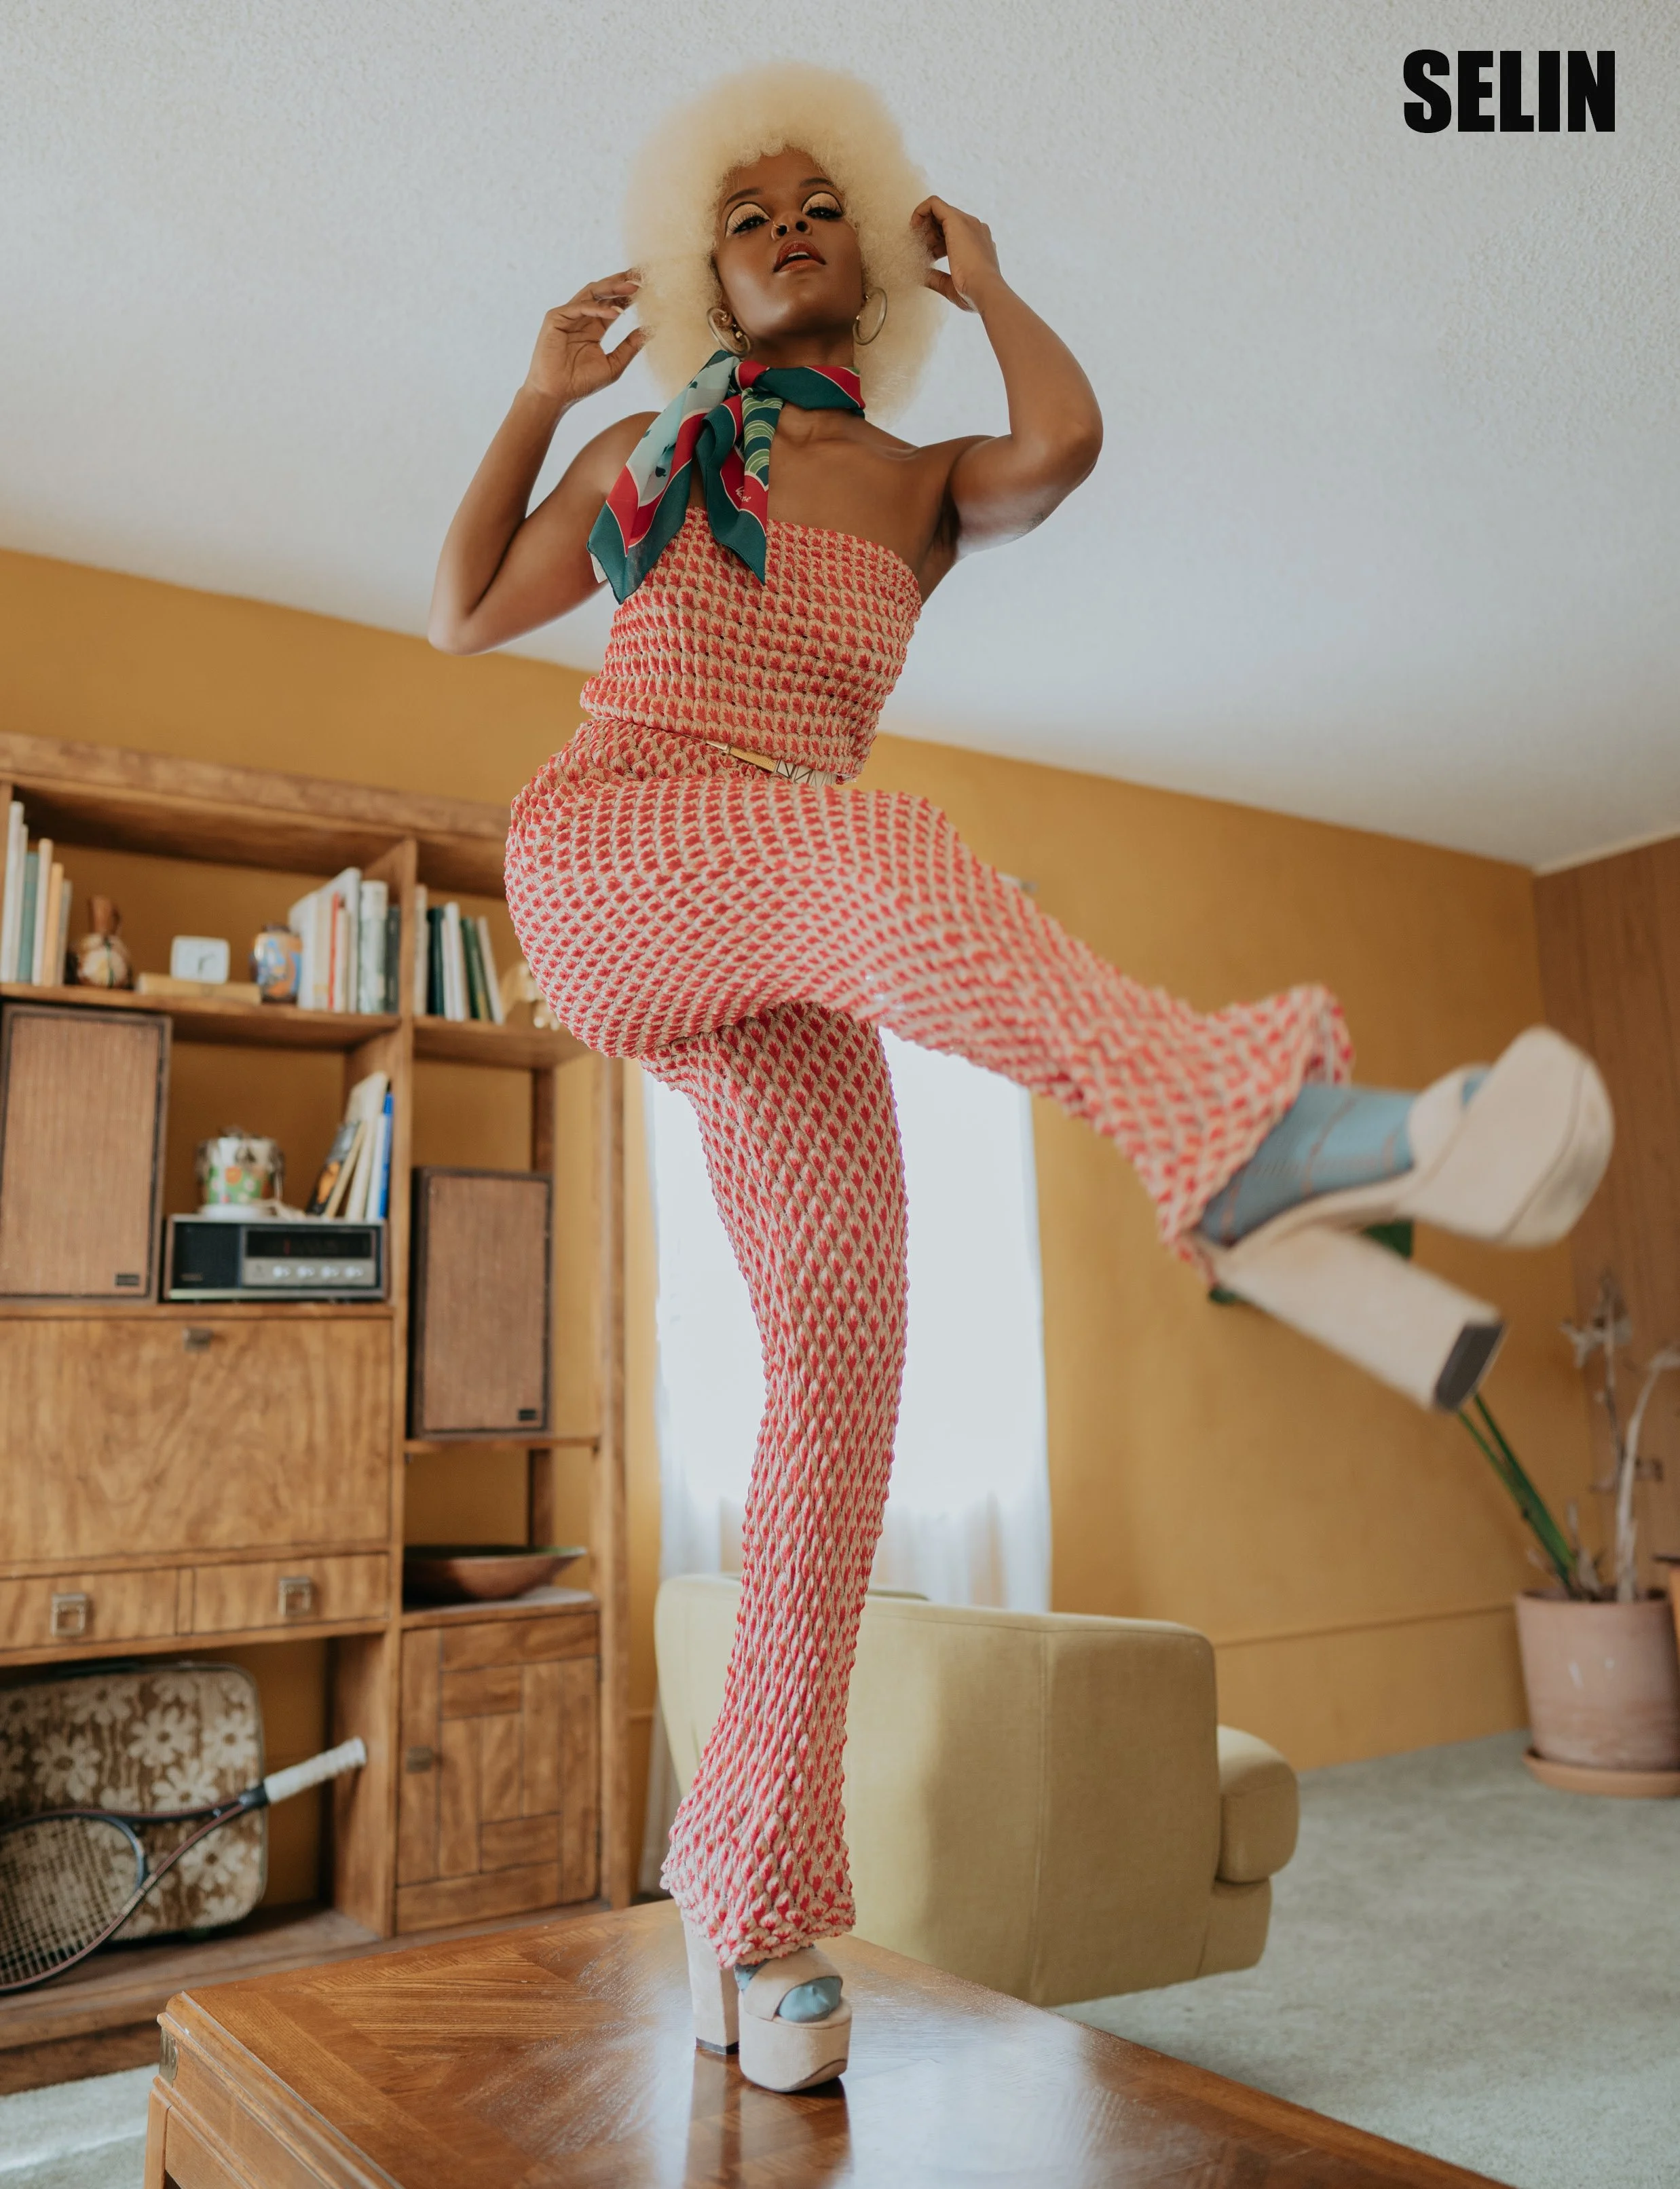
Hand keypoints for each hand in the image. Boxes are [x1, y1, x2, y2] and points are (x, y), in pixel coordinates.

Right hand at [523, 273, 645, 405]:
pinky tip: (616, 312)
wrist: (556, 395)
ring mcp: (567, 316)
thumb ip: (630, 346)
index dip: (629, 294)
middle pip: (603, 292)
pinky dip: (598, 308)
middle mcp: (581, 317)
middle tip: (641, 276)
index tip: (648, 286)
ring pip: (591, 293)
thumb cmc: (581, 383)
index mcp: (594, 326)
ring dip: (612, 288)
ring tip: (633, 287)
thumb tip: (650, 330)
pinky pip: (579, 307)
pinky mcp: (555, 318)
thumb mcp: (614, 364)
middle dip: (621, 282)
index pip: (613, 303)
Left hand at [912, 198, 1002, 312]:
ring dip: (924, 226)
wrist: (984, 290)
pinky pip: (933, 203)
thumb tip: (923, 277)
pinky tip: (913, 227)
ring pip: (939, 211)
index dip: (937, 243)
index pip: (954, 234)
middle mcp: (975, 228)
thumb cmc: (973, 293)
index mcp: (978, 242)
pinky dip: (920, 212)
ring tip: (916, 243)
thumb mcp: (951, 286)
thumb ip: (937, 278)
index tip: (928, 256)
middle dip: (929, 235)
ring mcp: (967, 222)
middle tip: (920, 251)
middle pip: (946, 221)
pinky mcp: (955, 220)